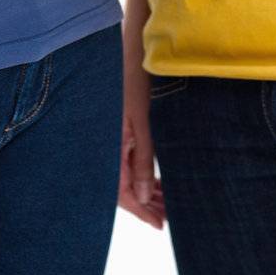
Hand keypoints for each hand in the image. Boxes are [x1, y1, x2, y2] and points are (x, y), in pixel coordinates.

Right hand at [118, 42, 166, 228]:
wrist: (131, 49)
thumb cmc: (135, 82)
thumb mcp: (143, 125)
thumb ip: (143, 161)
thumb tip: (145, 197)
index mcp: (109, 149)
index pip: (123, 192)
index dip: (141, 211)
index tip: (160, 224)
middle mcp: (106, 146)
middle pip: (125, 187)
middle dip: (147, 203)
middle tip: (169, 217)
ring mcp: (112, 137)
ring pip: (128, 174)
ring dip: (147, 188)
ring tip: (168, 201)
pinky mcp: (119, 128)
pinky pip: (128, 159)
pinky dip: (143, 172)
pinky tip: (157, 178)